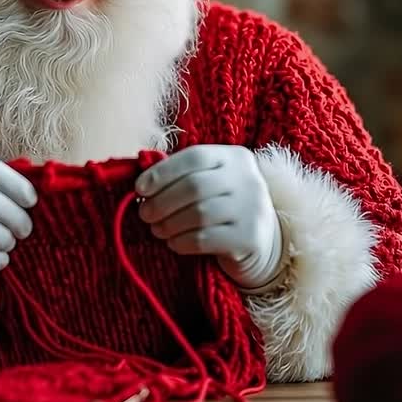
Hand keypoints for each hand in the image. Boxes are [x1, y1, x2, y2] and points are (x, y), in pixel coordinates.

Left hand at [135, 144, 282, 290]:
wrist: (261, 242)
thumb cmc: (224, 206)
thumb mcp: (211, 182)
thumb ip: (182, 176)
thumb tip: (141, 184)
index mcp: (235, 157)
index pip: (194, 157)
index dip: (162, 172)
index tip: (139, 188)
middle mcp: (248, 179)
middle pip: (194, 186)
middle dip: (161, 202)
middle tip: (144, 214)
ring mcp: (252, 208)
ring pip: (198, 214)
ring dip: (169, 224)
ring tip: (157, 229)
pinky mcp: (248, 238)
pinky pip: (204, 239)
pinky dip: (181, 242)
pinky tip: (173, 243)